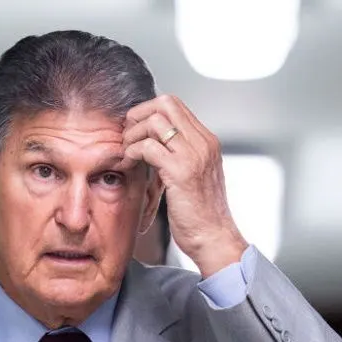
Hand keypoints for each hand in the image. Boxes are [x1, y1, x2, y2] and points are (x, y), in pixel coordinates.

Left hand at [121, 95, 247, 277]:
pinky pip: (149, 147)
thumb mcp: (195, 177)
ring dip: (133, 134)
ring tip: (127, 153)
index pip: (174, 104)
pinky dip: (133, 152)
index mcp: (207, 141)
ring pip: (154, 121)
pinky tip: (129, 164)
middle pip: (165, 103)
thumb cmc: (201, 215)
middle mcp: (203, 143)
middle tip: (127, 136)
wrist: (214, 239)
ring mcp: (193, 155)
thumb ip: (181, 156)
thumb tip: (156, 144)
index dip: (148, 111)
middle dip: (138, 115)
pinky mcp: (180, 172)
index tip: (135, 129)